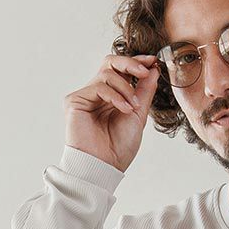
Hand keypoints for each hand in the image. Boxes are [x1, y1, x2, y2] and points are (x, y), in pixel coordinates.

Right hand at [65, 52, 160, 172]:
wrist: (105, 166)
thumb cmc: (119, 148)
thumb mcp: (139, 115)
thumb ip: (145, 91)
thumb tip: (153, 70)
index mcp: (112, 96)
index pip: (121, 70)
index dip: (136, 62)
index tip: (153, 61)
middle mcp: (98, 93)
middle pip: (111, 62)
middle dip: (130, 64)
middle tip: (144, 71)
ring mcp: (86, 96)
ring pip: (107, 73)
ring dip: (126, 88)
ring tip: (133, 106)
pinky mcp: (74, 101)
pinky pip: (98, 86)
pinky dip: (115, 96)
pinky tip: (124, 109)